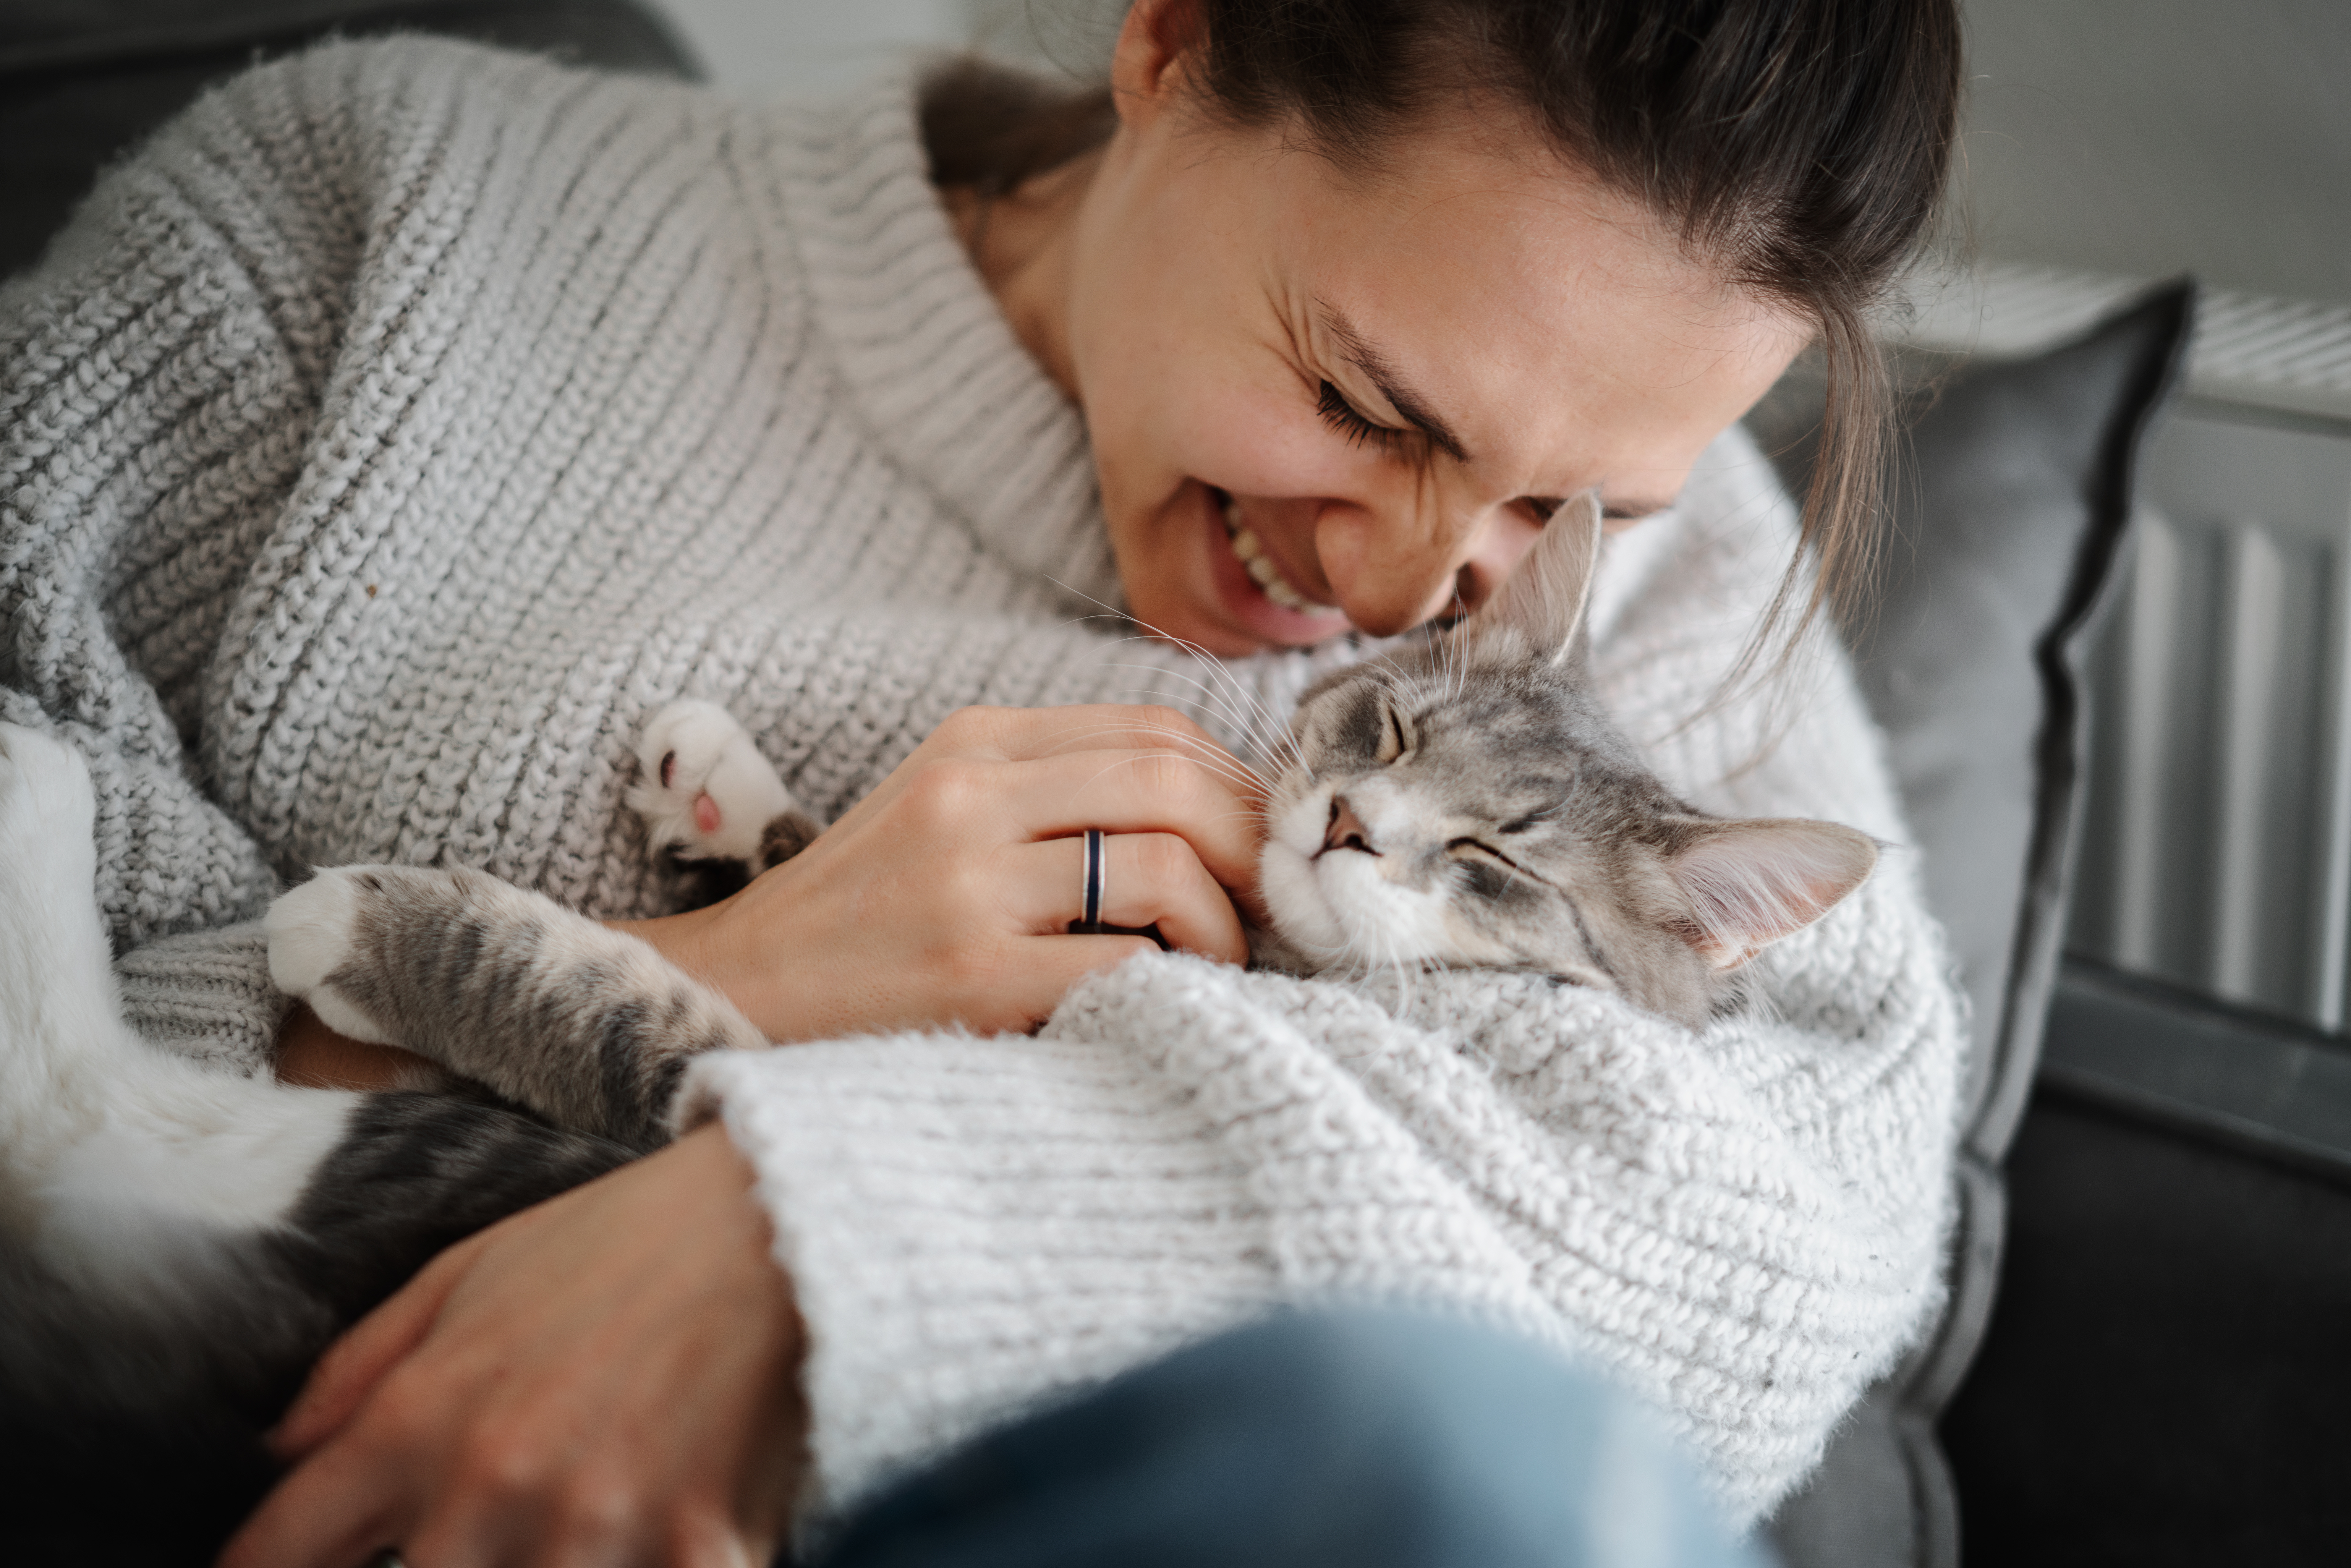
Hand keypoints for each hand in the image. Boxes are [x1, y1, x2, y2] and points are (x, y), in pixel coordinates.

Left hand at [220, 1125, 804, 1567]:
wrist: (777, 1217)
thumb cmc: (621, 1241)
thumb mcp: (465, 1273)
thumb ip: (357, 1372)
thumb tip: (277, 1456)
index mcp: (420, 1421)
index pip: (281, 1551)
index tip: (294, 1566)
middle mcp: (491, 1488)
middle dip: (435, 1566)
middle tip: (491, 1516)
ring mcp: (596, 1529)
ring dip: (543, 1564)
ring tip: (579, 1512)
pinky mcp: (698, 1553)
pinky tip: (656, 1535)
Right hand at [624, 704, 1263, 1041]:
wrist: (738, 989)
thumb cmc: (864, 909)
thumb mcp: (949, 808)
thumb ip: (1058, 790)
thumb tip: (1213, 811)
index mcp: (975, 742)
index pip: (1154, 730)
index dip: (1237, 783)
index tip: (1265, 838)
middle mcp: (972, 797)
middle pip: (1172, 784)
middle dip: (1254, 844)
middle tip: (1276, 899)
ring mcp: (970, 887)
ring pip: (1164, 869)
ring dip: (1226, 923)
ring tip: (1223, 958)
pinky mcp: (974, 977)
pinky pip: (1125, 965)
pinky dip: (1177, 980)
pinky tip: (1176, 998)